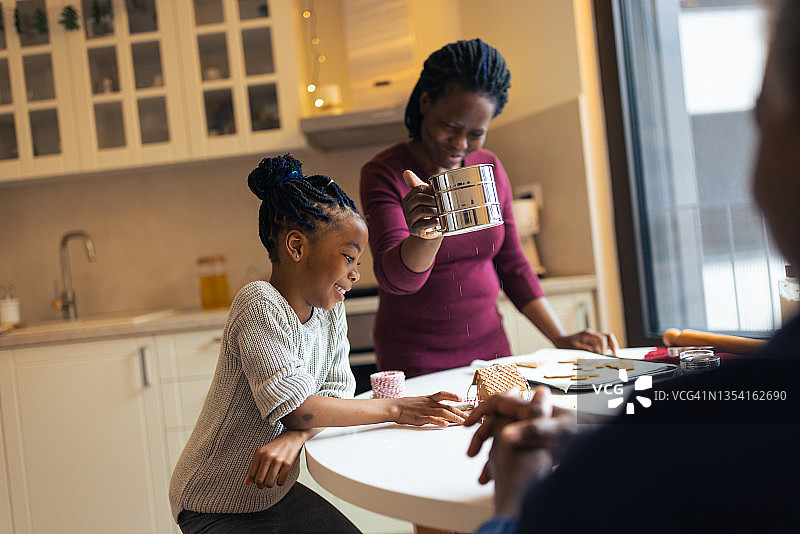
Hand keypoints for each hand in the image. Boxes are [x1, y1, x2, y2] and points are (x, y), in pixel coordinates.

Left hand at [244, 429, 310, 488]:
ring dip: (269, 485)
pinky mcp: (288, 464)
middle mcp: (268, 456)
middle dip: (261, 485)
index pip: (251, 474)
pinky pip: (280, 481)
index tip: (257, 480)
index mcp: (260, 453)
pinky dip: (279, 483)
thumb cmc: (276, 447)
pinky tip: (280, 478)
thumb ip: (254, 467)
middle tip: (263, 484)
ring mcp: (278, 460)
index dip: (253, 481)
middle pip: (259, 480)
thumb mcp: (262, 454)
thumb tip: (246, 483)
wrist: (292, 437)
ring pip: (269, 483)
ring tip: (271, 481)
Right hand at [395, 391, 466, 426]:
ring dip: (454, 417)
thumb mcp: (421, 401)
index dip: (453, 395)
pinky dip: (440, 421)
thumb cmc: (407, 405)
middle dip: (460, 412)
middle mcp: (429, 403)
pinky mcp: (421, 418)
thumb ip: (431, 405)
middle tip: (470, 417)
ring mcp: (426, 410)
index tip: (461, 399)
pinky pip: (432, 419)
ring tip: (462, 422)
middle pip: (448, 406)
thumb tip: (441, 410)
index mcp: (429, 398)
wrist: (395, 407)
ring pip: (443, 412)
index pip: (443, 394)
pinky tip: (446, 424)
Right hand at [401, 170, 442, 238]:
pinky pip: (423, 224)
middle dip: (432, 200)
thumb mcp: (426, 197)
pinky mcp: (414, 230)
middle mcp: (406, 208)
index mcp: (408, 198)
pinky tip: (439, 221)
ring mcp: (409, 220)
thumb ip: (419, 185)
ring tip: (442, 212)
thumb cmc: (430, 211)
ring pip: (421, 211)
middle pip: (418, 199)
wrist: (431, 231)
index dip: (430, 190)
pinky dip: (433, 222)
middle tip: (443, 203)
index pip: (418, 189)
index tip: (440, 193)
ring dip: (434, 211)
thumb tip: (406, 172)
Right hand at [464, 388, 581, 516]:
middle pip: (498, 420)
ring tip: (484, 475)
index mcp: (531, 407)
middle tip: (473, 455)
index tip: (466, 427)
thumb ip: (532, 431)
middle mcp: (532, 414)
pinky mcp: (543, 442)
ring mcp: (537, 427)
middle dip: (482, 437)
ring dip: (493, 454)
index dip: (479, 412)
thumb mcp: (559, 433)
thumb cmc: (589, 433)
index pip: (497, 402)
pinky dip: (507, 461)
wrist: (610, 442)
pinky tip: (506, 476)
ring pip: (506, 437)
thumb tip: (504, 436)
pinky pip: (518, 449)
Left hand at [555, 328, 618, 355]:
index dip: (604, 348)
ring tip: (614, 356)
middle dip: (614, 345)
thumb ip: (588, 350)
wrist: (561, 340)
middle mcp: (593, 334)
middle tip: (616, 355)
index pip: (602, 339)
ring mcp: (594, 338)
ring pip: (608, 339)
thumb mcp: (576, 348)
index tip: (603, 356)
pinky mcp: (594, 342)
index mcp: (588, 334)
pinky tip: (608, 356)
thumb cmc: (567, 344)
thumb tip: (599, 354)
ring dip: (612, 347)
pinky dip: (608, 349)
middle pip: (608, 336)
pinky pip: (604, 344)